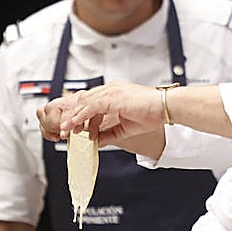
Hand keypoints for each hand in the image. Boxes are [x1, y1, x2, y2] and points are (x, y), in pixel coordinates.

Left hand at [37, 80, 162, 145]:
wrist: (167, 107)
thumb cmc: (153, 113)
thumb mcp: (126, 127)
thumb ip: (110, 132)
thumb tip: (97, 140)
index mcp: (114, 92)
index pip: (91, 101)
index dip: (80, 115)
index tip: (75, 128)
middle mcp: (110, 89)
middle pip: (84, 100)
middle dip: (73, 116)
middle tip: (65, 130)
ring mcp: (111, 91)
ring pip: (84, 103)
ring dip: (73, 118)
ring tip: (66, 131)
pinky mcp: (112, 97)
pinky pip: (90, 107)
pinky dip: (80, 117)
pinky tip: (75, 126)